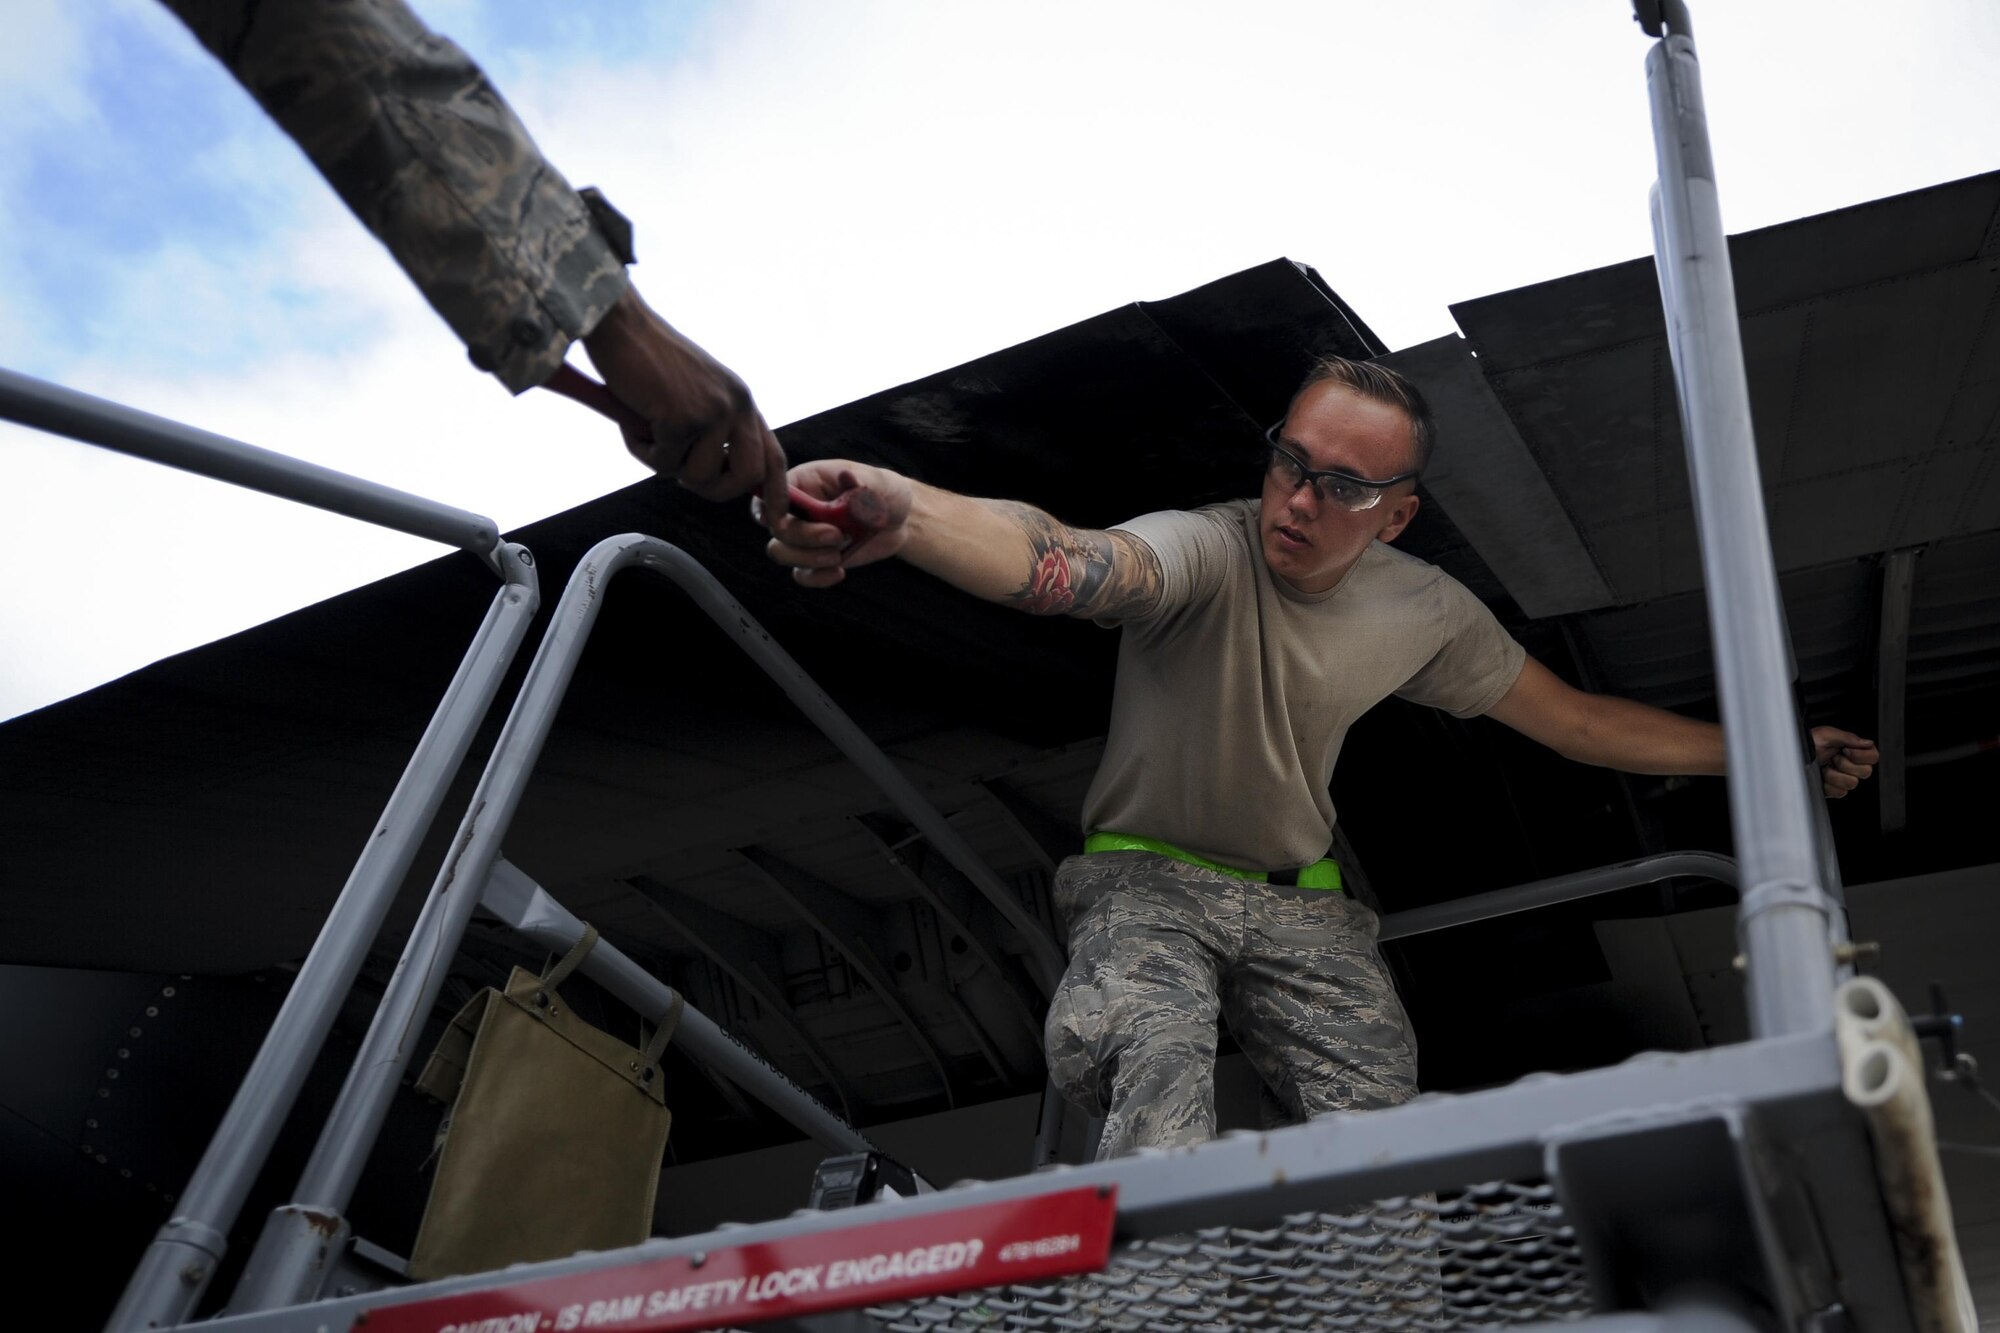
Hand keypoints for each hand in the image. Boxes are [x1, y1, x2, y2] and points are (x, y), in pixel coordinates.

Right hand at [580, 285, 787, 515]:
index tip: (775, 521)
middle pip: (745, 476)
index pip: (772, 456)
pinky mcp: (683, 418)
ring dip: (665, 464)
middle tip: (681, 475)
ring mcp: (712, 412)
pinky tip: (631, 419)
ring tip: (647, 429)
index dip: (776, 493)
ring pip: (698, 476)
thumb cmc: (647, 358)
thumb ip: (713, 429)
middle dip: (714, 490)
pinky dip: (640, 449)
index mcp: (742, 400)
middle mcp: (736, 405)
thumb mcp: (695, 393)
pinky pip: (663, 463)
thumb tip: (715, 476)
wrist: (620, 324)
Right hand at [757, 460, 912, 587]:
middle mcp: (797, 508)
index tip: (786, 517)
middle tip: (836, 535)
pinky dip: (816, 577)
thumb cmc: (885, 490)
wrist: (899, 520)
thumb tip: (845, 476)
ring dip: (806, 558)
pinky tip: (840, 571)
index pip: (772, 490)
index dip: (769, 505)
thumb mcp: (879, 482)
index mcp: (804, 481)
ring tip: (839, 554)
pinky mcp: (815, 558)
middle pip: (775, 526)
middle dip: (803, 536)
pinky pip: (801, 575)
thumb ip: (862, 483)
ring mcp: (804, 535)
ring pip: (780, 551)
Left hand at [1811, 726, 1878, 797]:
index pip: (1873, 757)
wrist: (1793, 757)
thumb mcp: (1827, 734)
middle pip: (1866, 772)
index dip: (1861, 755)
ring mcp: (1843, 777)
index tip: (1846, 750)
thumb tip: (1868, 743)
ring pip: (1852, 783)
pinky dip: (1829, 785)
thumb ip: (1849, 738)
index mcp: (1853, 750)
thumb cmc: (1808, 743)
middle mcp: (1851, 765)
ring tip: (1825, 768)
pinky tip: (1822, 777)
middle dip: (1846, 764)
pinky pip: (1840, 792)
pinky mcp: (1834, 789)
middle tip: (1833, 758)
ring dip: (1835, 775)